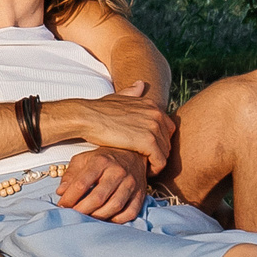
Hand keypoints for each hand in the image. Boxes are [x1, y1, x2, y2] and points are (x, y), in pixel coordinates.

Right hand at [44, 81, 176, 171]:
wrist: (88, 117)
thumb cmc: (98, 110)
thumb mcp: (118, 97)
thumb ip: (132, 93)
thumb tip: (141, 84)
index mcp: (152, 105)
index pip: (168, 128)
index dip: (159, 141)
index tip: (147, 151)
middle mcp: (157, 114)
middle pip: (168, 141)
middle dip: (158, 153)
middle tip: (146, 163)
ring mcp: (154, 127)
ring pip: (165, 153)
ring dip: (156, 163)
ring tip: (144, 168)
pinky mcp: (148, 141)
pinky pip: (160, 161)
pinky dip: (155, 170)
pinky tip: (144, 172)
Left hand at [55, 148, 150, 222]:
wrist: (132, 154)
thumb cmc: (104, 159)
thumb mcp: (84, 159)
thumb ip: (70, 175)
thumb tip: (61, 193)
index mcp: (101, 161)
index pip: (82, 183)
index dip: (69, 198)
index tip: (62, 205)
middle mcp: (117, 172)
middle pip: (98, 197)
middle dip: (82, 210)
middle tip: (73, 216)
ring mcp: (131, 183)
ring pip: (114, 206)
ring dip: (98, 217)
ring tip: (87, 219)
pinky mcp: (140, 194)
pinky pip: (129, 212)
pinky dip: (117, 220)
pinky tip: (106, 220)